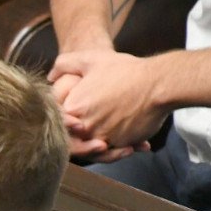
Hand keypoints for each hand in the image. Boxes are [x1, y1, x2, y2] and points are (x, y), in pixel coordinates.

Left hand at [50, 50, 168, 150]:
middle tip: (89, 128)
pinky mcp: (121, 143)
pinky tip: (125, 142)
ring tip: (109, 137)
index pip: (58, 122)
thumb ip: (65, 64)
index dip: (63, 120)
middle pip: (73, 139)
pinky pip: (114, 151)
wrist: (160, 83)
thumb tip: (50, 77)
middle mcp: (85, 126)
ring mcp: (103, 136)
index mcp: (73, 107)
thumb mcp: (91, 59)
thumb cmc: (126, 70)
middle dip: (79, 136)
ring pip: (93, 148)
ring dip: (100, 146)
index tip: (73, 115)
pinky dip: (117, 149)